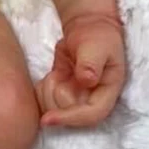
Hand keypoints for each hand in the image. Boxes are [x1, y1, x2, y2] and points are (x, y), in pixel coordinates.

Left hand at [35, 13, 125, 128]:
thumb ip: (91, 63)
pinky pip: (44, 100)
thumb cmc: (98, 37)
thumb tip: (86, 81)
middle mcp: (91, 101)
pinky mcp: (61, 94)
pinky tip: (53, 74)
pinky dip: (42, 87)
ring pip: (53, 108)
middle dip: (58, 92)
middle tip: (62, 72)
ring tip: (60, 71)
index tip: (48, 118)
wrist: (89, 29)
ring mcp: (76, 99)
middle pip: (67, 113)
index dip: (70, 119)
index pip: (90, 115)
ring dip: (49, 88)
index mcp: (106, 94)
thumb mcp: (97, 46)